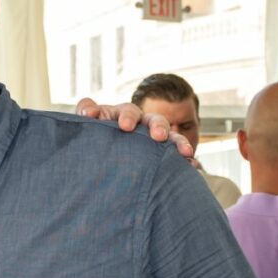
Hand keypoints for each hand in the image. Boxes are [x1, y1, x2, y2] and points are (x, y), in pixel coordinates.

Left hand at [74, 98, 195, 160]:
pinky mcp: (164, 154)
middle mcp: (142, 124)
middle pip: (154, 120)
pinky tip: (191, 165)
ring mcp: (154, 138)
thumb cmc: (93, 140)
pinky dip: (185, 159)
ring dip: (178, 142)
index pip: (127, 112)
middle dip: (157, 127)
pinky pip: (178, 154)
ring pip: (170, 136)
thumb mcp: (88, 127)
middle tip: (158, 137)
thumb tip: (88, 112)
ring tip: (184, 152)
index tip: (124, 127)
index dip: (127, 117)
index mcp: (122, 116)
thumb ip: (86, 114)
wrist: (101, 164)